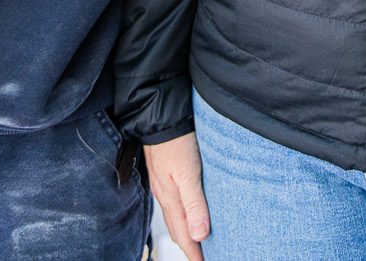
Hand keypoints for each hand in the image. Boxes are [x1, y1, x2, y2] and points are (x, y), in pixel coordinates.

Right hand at [143, 132, 210, 260]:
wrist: (161, 118)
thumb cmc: (176, 143)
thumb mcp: (189, 174)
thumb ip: (194, 204)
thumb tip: (200, 235)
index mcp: (171, 201)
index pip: (184, 236)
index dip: (195, 253)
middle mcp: (166, 197)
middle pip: (179, 231)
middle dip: (190, 247)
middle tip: (203, 258)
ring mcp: (164, 187)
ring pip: (176, 218)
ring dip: (187, 233)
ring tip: (198, 242)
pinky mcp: (166, 176)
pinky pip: (175, 205)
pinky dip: (184, 216)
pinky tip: (191, 213)